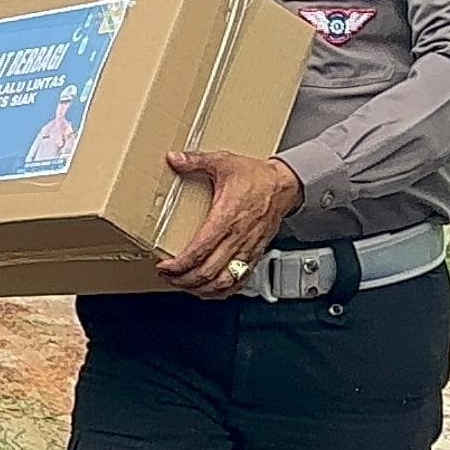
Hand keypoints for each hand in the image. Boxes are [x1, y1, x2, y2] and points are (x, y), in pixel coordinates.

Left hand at [157, 150, 301, 299]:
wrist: (286, 185)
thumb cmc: (256, 176)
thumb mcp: (224, 162)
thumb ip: (196, 161)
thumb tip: (174, 158)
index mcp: (226, 218)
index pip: (200, 251)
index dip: (179, 264)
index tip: (164, 266)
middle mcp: (238, 238)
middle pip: (208, 272)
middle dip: (183, 279)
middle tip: (167, 276)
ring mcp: (248, 249)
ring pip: (224, 282)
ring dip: (201, 289)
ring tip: (183, 285)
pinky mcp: (255, 254)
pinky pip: (240, 281)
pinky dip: (223, 291)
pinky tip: (210, 290)